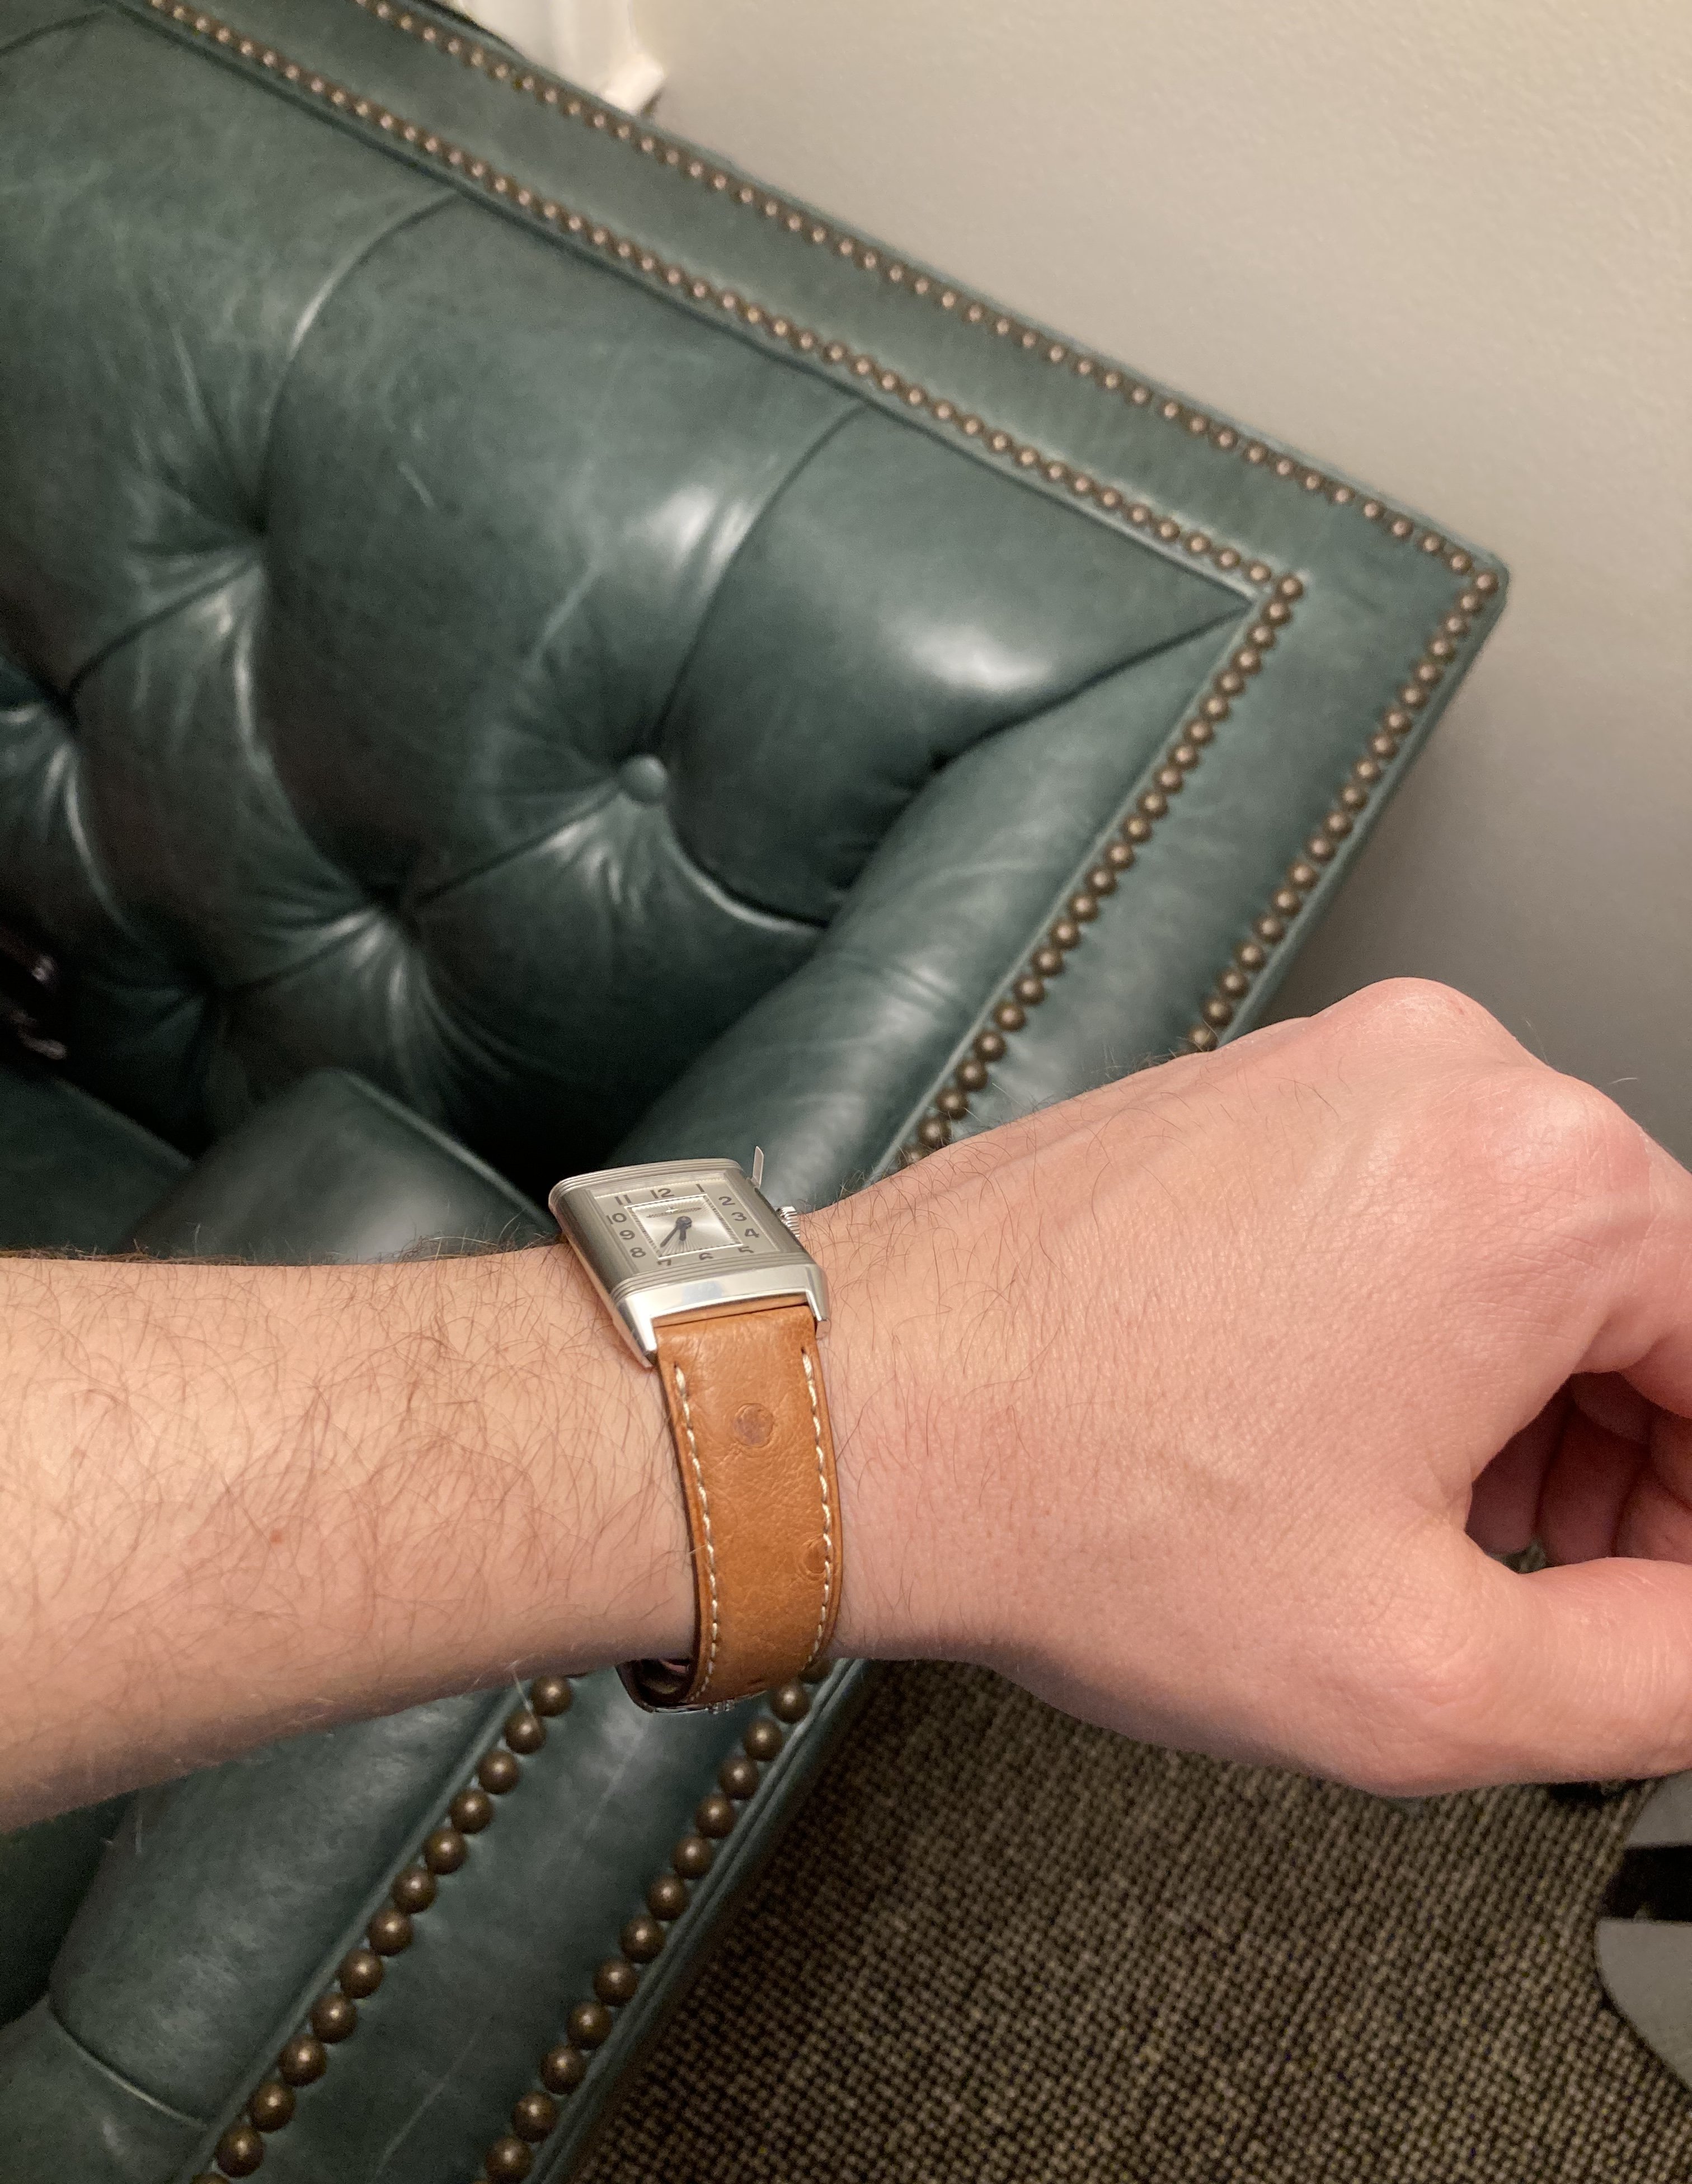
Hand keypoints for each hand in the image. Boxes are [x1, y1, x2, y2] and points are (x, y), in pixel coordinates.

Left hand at [817, 980, 1691, 1792]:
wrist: (857, 1410)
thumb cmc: (1080, 1500)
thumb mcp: (1430, 1676)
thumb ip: (1656, 1675)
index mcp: (1535, 1182)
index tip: (1665, 1585)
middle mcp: (1441, 1078)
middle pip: (1640, 1292)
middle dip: (1633, 1457)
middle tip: (1565, 1588)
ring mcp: (1330, 1068)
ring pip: (1521, 1250)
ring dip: (1526, 1398)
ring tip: (1442, 1530)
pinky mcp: (1248, 1092)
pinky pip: (1408, 1207)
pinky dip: (1424, 1326)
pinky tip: (1349, 1440)